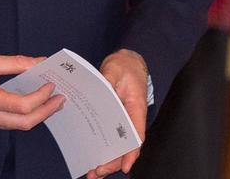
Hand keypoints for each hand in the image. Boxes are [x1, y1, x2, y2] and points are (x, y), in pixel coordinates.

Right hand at [0, 49, 62, 129]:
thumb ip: (16, 63)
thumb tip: (39, 62)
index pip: (23, 107)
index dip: (41, 97)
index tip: (52, 85)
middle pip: (23, 123)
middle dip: (45, 112)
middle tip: (60, 100)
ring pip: (14, 126)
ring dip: (35, 116)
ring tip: (49, 102)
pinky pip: (5, 123)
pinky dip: (21, 116)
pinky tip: (29, 104)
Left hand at [86, 49, 148, 178]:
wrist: (128, 61)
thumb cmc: (125, 66)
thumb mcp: (115, 69)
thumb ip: (108, 80)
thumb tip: (102, 91)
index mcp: (136, 106)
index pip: (137, 134)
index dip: (132, 152)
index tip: (126, 166)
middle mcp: (131, 116)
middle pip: (126, 145)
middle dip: (114, 162)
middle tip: (97, 172)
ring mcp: (123, 119)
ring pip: (118, 145)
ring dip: (108, 160)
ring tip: (93, 173)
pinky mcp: (115, 118)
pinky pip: (111, 137)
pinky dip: (104, 149)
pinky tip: (93, 158)